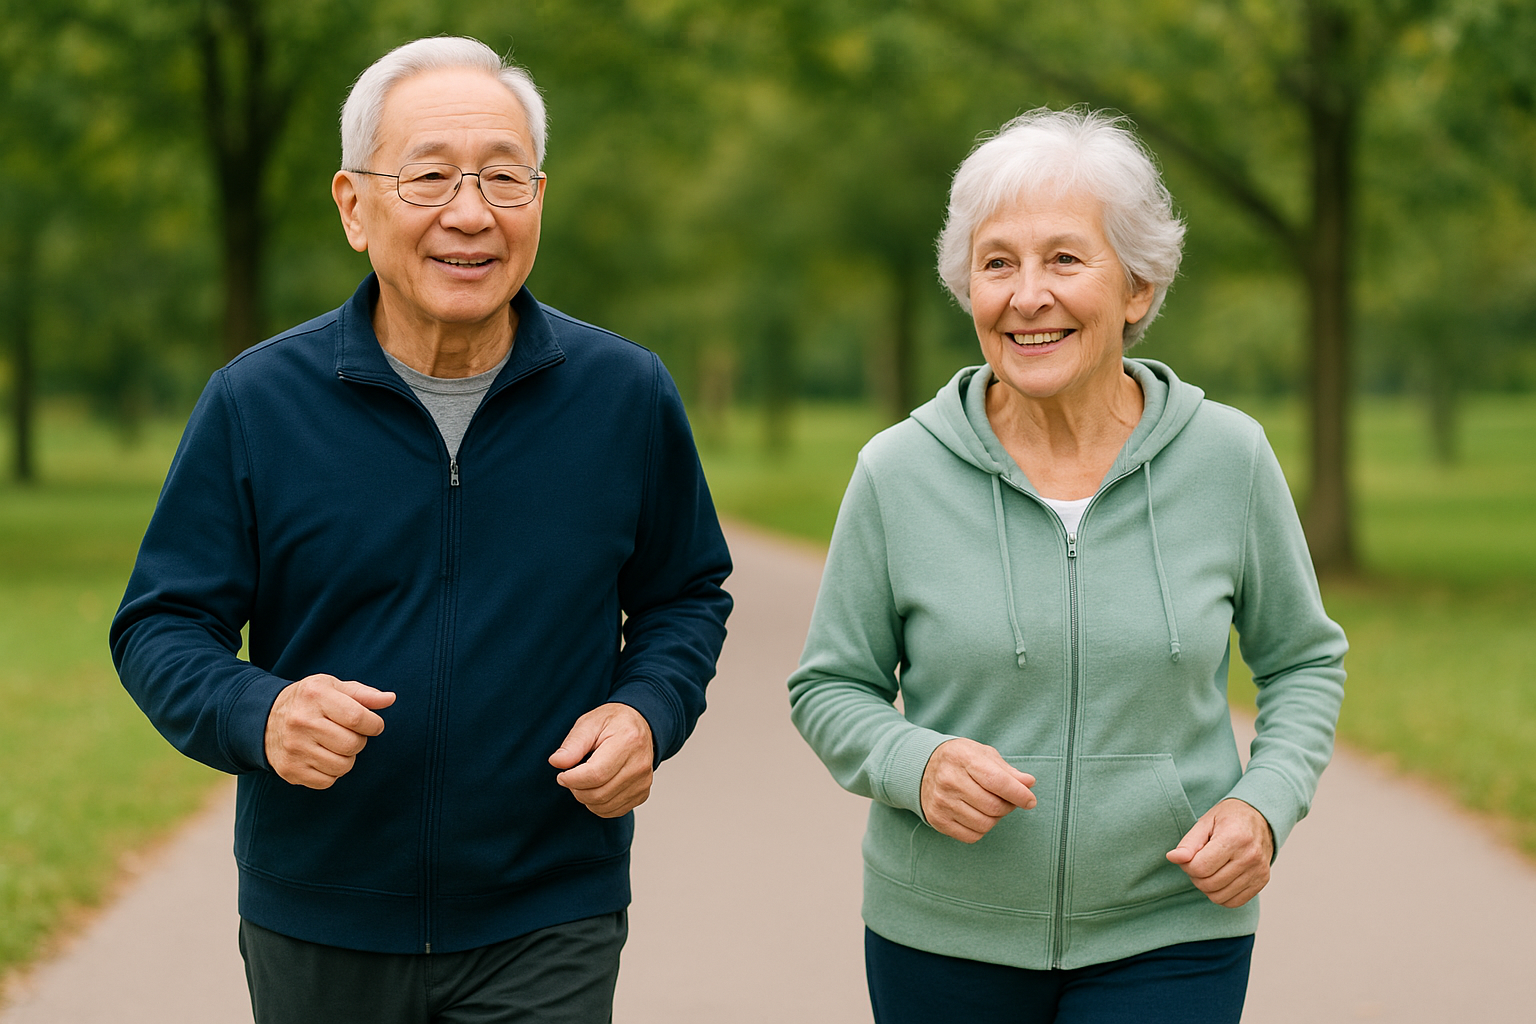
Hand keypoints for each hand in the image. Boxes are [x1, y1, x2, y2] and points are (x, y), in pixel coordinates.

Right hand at [264, 674, 395, 788]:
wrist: (264, 718)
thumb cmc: (309, 701)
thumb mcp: (332, 687)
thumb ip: (363, 694)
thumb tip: (390, 699)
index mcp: (315, 696)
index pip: (358, 718)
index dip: (374, 725)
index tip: (373, 725)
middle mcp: (301, 721)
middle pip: (353, 744)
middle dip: (360, 741)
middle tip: (350, 734)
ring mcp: (294, 748)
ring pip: (343, 766)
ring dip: (347, 758)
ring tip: (336, 746)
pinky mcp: (290, 770)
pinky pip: (327, 781)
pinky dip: (332, 773)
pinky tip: (322, 757)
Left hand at [549, 703, 654, 817]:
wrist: (640, 725)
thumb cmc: (614, 722)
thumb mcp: (589, 723)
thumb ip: (572, 744)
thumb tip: (556, 762)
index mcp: (628, 741)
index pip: (595, 775)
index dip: (572, 779)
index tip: (562, 775)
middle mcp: (640, 764)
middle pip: (599, 794)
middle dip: (576, 790)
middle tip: (571, 777)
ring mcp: (643, 782)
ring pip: (604, 806)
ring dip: (586, 798)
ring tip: (584, 780)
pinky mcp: (642, 794)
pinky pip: (613, 811)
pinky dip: (598, 805)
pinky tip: (596, 788)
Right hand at [919, 738, 1036, 843]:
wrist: (922, 767)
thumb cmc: (961, 760)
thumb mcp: (983, 755)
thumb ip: (1008, 771)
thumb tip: (1029, 783)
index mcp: (963, 758)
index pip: (996, 781)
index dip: (1018, 794)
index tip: (1030, 801)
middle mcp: (948, 780)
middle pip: (993, 806)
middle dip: (1008, 806)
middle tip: (1007, 800)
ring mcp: (941, 801)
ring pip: (985, 824)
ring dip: (996, 818)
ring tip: (991, 806)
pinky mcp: (937, 819)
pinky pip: (972, 836)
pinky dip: (982, 829)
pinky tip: (977, 814)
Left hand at [1166, 798, 1274, 906]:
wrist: (1260, 818)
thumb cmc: (1229, 818)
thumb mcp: (1205, 823)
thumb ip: (1188, 843)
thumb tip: (1172, 858)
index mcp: (1235, 838)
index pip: (1200, 868)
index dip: (1186, 865)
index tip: (1188, 856)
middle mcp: (1250, 857)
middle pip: (1209, 884)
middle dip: (1195, 877)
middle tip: (1198, 863)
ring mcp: (1258, 871)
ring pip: (1220, 897)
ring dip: (1207, 887)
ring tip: (1209, 869)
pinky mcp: (1262, 881)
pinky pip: (1234, 902)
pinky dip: (1221, 895)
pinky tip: (1220, 879)